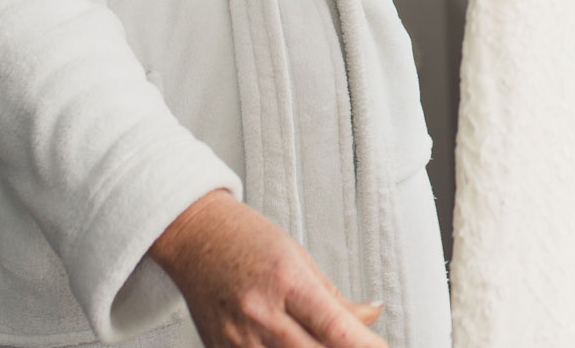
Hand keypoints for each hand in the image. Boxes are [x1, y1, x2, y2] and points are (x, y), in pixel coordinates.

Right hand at [151, 190, 386, 347]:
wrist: (194, 237)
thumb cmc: (246, 240)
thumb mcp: (299, 257)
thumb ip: (335, 296)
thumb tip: (371, 316)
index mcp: (287, 282)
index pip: (335, 326)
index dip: (364, 345)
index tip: (381, 347)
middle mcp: (261, 313)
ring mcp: (238, 339)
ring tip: (331, 346)